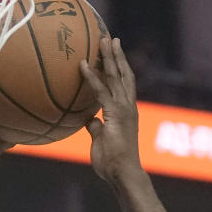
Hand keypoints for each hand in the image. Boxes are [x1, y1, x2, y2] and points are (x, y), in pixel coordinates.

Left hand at [80, 37, 140, 183]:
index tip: (114, 53)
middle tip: (109, 38)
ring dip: (108, 57)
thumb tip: (89, 120)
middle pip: (123, 74)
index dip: (120, 67)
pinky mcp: (115, 114)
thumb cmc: (112, 163)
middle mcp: (128, 106)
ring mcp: (124, 108)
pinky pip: (101, 91)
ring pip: (116, 76)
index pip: (124, 84)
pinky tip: (83, 64)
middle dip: (116, 55)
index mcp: (127, 111)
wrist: (123, 173)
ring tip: (102, 40)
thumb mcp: (101, 141)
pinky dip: (92, 76)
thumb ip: (96, 128)